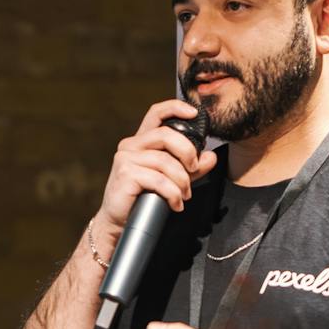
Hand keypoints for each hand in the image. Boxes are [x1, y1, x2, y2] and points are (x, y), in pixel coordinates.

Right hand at [93, 99, 217, 250]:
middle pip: (166, 135)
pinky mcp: (125, 174)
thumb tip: (210, 157)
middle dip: (187, 152)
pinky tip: (176, 204)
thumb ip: (190, 168)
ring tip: (184, 195)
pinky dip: (173, 193)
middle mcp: (130, 145)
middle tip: (193, 169)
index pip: (156, 113)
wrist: (118, 221)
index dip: (175, 107)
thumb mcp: (172, 179)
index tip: (194, 113)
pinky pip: (158, 180)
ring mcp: (126, 159)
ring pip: (165, 161)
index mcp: (141, 141)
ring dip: (182, 181)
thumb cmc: (142, 198)